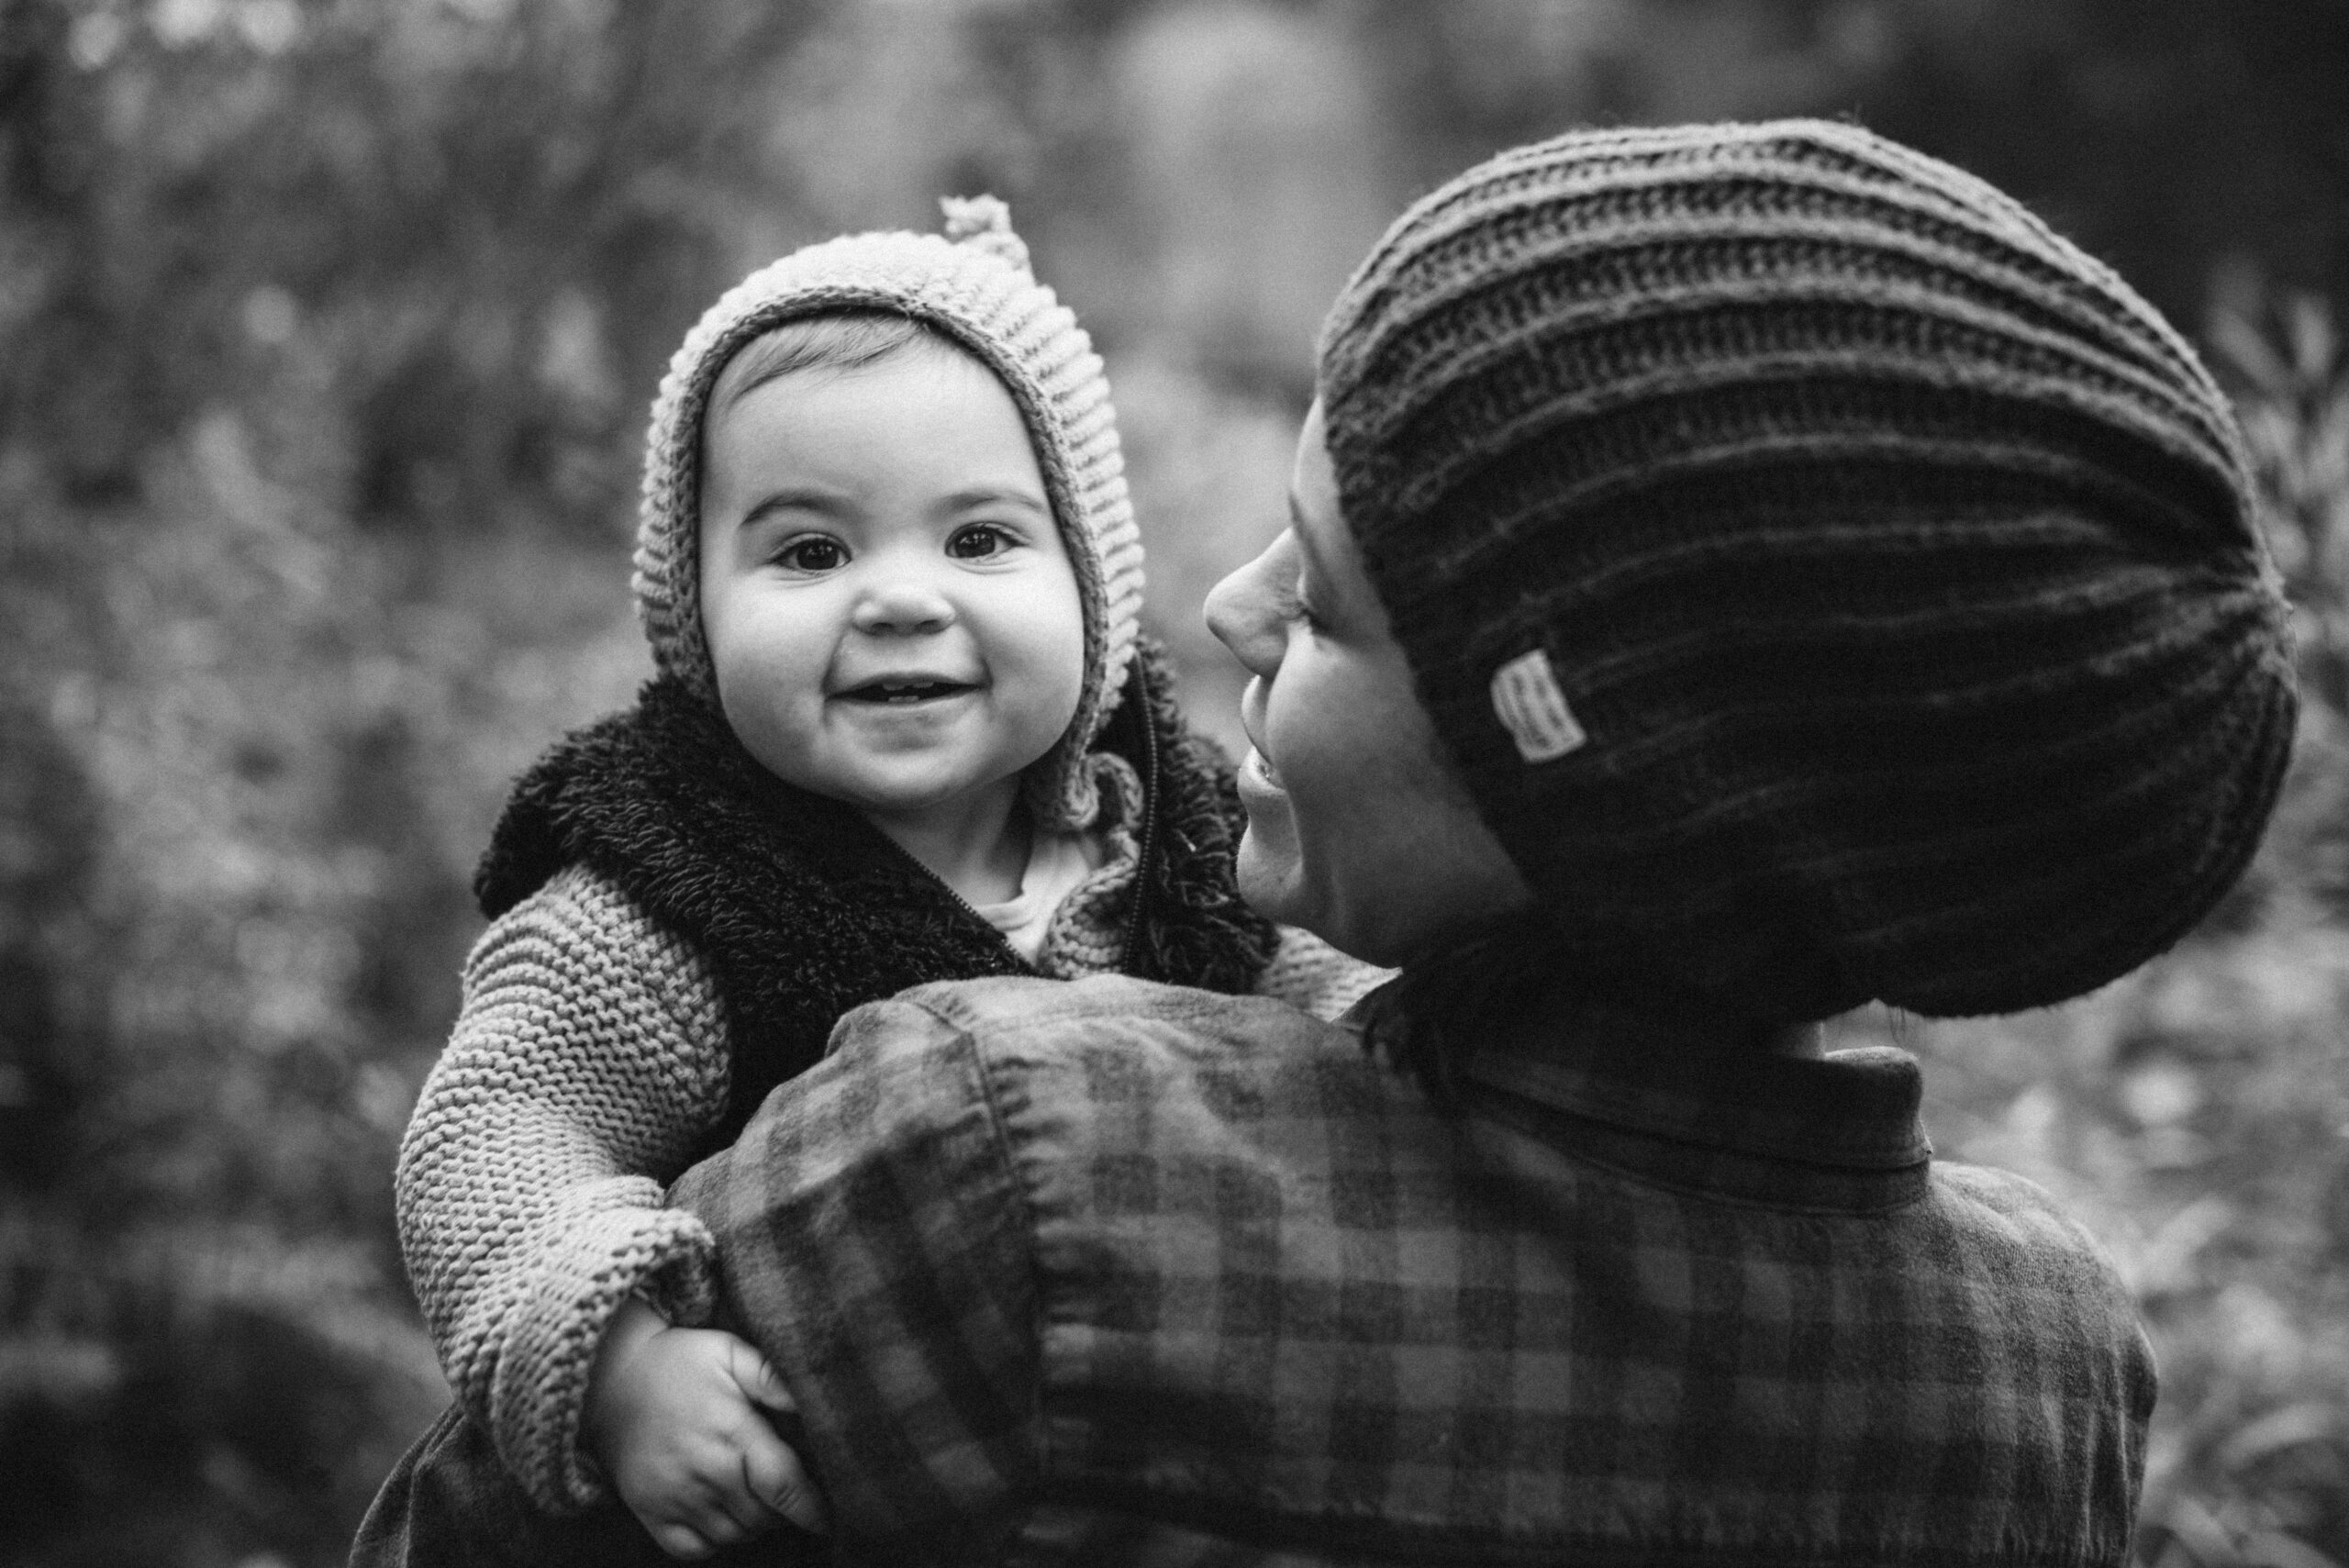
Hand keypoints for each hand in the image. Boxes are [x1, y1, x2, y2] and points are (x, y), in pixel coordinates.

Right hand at [583, 1297, 827, 1557]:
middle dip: (786, 1510)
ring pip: (736, 1535)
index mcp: (732, 1431)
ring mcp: (676, 1496)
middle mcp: (706, 1471)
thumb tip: (812, 1399)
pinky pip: (697, 1550)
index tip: (831, 1515)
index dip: (813, 1507)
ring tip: (758, 1498)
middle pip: (765, 1516)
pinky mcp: (651, 1513)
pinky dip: (717, 1542)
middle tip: (787, 1490)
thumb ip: (773, 1377)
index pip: (784, 1485)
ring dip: (756, 1525)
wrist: (608, 1380)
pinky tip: (724, 1514)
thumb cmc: (680, 1362)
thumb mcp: (729, 1352)